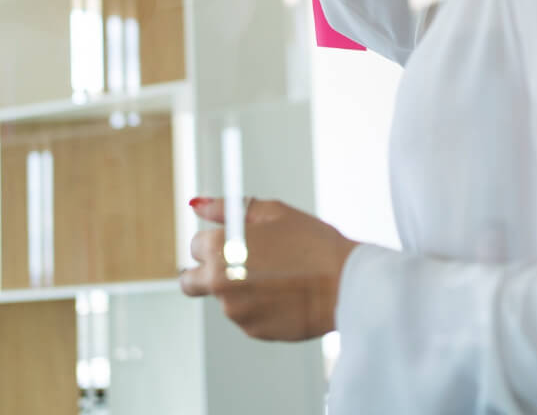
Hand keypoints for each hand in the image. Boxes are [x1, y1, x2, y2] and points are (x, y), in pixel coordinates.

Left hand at [179, 196, 359, 341]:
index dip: (215, 241)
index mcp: (220, 248)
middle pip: (190, 281)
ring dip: (239, 289)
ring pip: (224, 298)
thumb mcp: (273, 212)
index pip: (195, 245)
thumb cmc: (313, 243)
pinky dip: (259, 307)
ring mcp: (235, 311)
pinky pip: (246, 316)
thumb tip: (197, 205)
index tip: (232, 242)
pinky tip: (286, 294)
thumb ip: (226, 208)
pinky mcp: (253, 330)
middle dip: (203, 273)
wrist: (346, 282)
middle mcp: (219, 282)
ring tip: (278, 277)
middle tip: (232, 266)